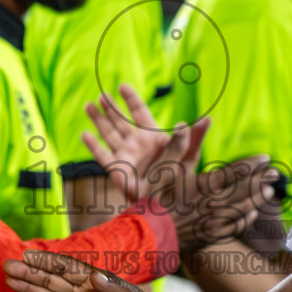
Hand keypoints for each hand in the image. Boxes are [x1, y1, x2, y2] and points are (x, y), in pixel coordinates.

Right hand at [4, 251, 182, 291]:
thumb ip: (116, 290)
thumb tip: (95, 277)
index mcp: (100, 283)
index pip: (68, 268)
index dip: (47, 262)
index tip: (27, 255)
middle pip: (54, 281)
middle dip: (31, 274)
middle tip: (8, 266)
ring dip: (30, 289)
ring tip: (10, 281)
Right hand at [81, 83, 209, 203]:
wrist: (165, 205)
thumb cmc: (180, 183)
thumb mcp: (189, 158)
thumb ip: (195, 138)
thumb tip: (207, 118)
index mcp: (152, 136)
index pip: (139, 112)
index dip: (131, 99)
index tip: (122, 86)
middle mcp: (137, 143)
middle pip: (120, 120)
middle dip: (111, 107)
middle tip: (101, 94)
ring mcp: (126, 156)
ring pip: (109, 133)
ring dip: (98, 119)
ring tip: (88, 105)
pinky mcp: (117, 170)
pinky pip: (102, 156)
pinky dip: (93, 145)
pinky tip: (85, 134)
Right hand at [82, 85, 276, 251]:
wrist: (145, 238)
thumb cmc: (150, 202)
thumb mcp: (159, 171)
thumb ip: (174, 148)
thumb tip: (182, 124)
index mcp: (201, 185)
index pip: (233, 172)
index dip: (251, 165)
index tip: (265, 158)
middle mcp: (211, 203)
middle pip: (242, 190)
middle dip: (261, 180)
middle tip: (276, 173)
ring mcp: (212, 221)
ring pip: (240, 209)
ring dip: (256, 199)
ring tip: (270, 192)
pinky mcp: (208, 236)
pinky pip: (231, 228)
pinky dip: (243, 220)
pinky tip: (251, 215)